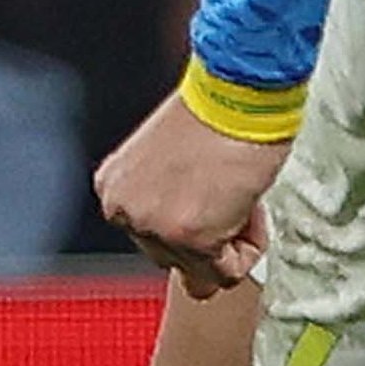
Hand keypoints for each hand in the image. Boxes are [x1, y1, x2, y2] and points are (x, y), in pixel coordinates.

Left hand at [95, 91, 283, 291]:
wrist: (236, 92)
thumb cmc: (215, 113)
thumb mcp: (169, 161)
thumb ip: (167, 198)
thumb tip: (192, 242)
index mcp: (114, 189)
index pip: (152, 238)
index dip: (194, 218)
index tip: (211, 189)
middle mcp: (123, 211)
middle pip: (174, 259)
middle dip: (210, 235)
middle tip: (228, 191)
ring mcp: (153, 228)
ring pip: (203, 273)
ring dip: (230, 241)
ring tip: (237, 195)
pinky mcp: (190, 240)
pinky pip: (227, 273)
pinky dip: (249, 248)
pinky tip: (247, 205)